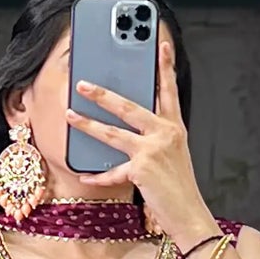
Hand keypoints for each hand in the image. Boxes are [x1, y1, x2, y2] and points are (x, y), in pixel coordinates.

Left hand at [65, 37, 214, 252]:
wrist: (189, 215)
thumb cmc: (178, 188)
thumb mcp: (172, 155)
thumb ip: (155, 138)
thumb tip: (126, 128)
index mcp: (174, 127)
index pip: (168, 90)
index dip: (165, 66)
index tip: (161, 43)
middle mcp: (165, 133)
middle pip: (129, 106)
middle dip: (102, 94)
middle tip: (83, 84)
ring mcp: (153, 150)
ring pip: (113, 132)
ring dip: (88, 123)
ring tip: (70, 115)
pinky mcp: (141, 169)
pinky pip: (112, 171)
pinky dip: (97, 175)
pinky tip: (84, 174)